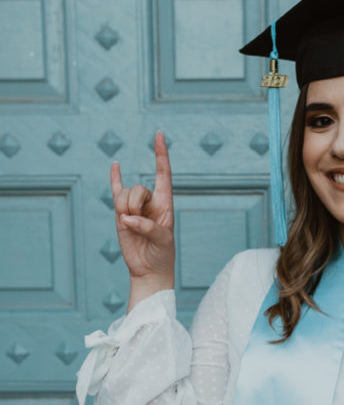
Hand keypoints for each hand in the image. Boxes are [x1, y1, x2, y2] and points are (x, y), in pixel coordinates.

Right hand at [111, 130, 174, 280]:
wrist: (149, 269)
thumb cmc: (162, 255)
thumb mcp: (162, 241)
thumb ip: (148, 227)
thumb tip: (128, 218)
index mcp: (165, 203)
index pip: (164, 174)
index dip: (161, 154)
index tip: (159, 135)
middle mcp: (150, 201)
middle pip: (138, 188)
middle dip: (135, 204)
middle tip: (139, 224)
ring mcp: (134, 206)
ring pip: (123, 194)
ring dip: (125, 209)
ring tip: (131, 226)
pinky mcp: (121, 213)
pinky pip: (116, 192)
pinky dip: (115, 179)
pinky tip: (116, 165)